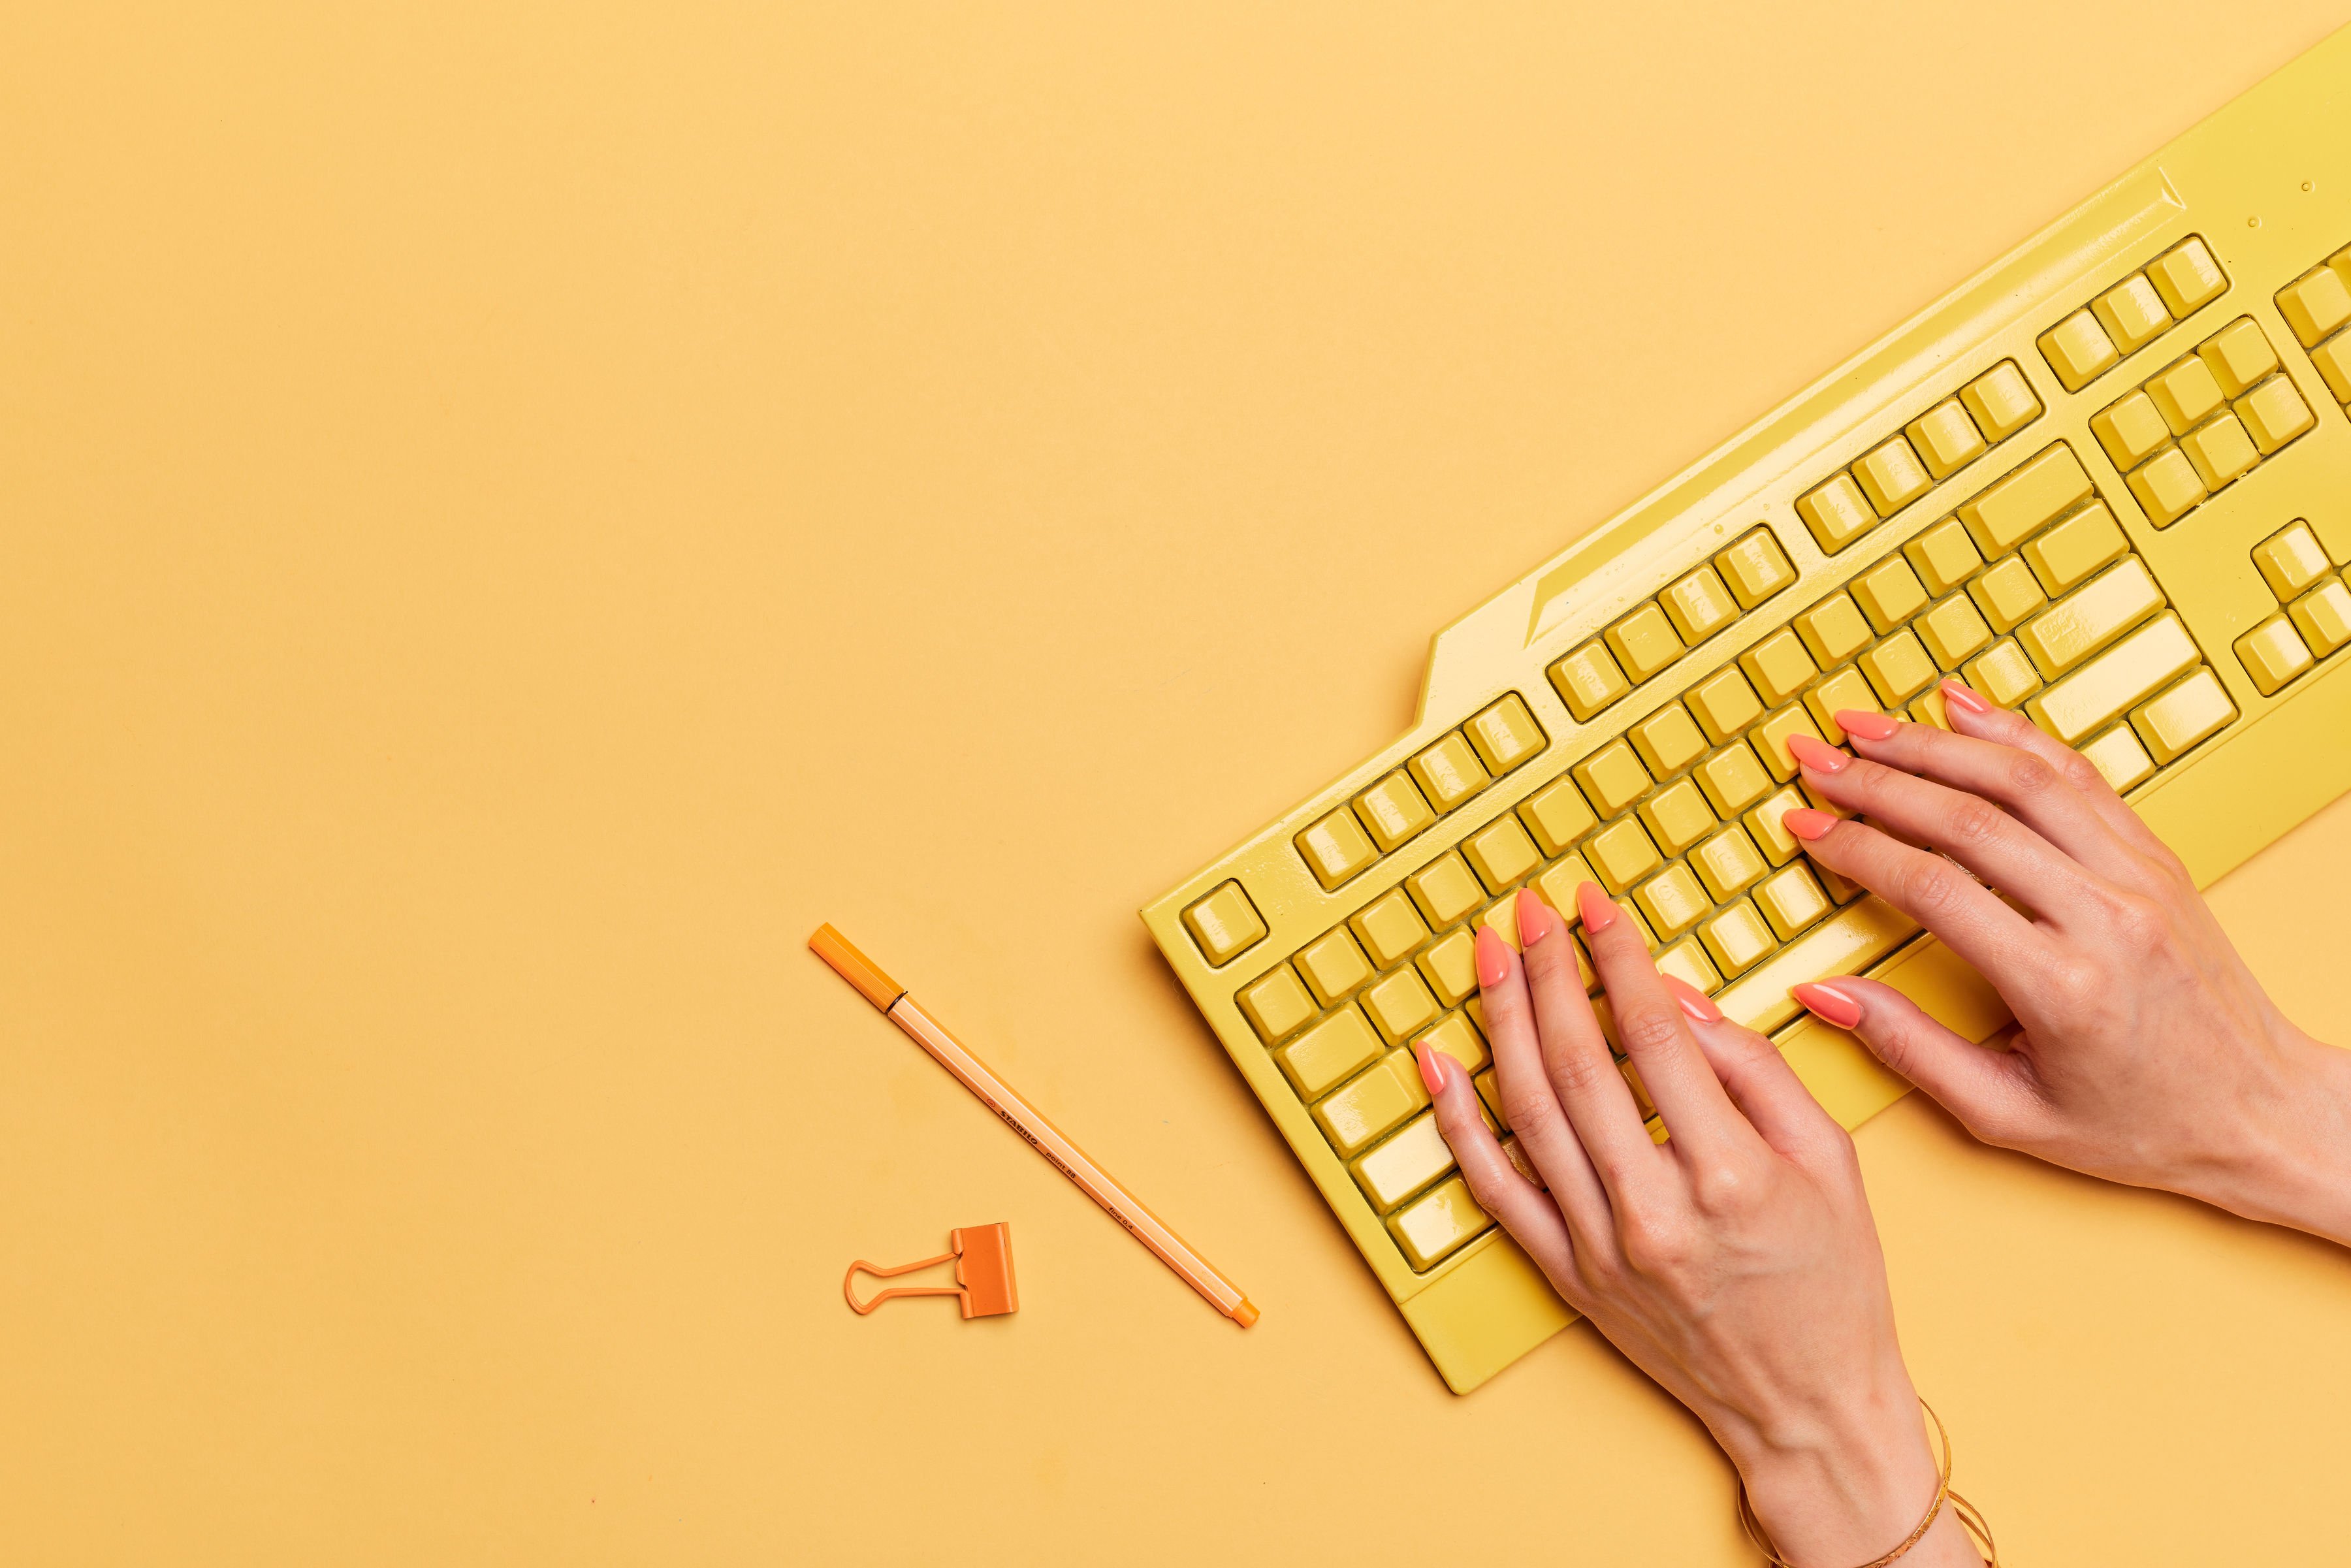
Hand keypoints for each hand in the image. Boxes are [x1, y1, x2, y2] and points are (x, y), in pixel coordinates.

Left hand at [1421, 884, 1979, 1566]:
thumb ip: (1754, 1069)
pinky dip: (1458, 1123)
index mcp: (1729, 1174)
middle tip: (1528, 910)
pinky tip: (1439, 1062)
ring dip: (1502, 1023)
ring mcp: (1601, 1248)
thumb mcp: (1832, 1159)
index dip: (1616, 957)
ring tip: (1489, 957)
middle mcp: (1654, 1211)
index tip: (1593, 904)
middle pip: (1578, 1062)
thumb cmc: (1834, 1282)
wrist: (1809, 1408)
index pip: (1653, 1034)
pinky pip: (1495, 1189)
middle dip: (1548, 972)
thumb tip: (1675, 997)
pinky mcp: (1568, 1276)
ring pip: (1528, 1112)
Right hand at [1778, 682, 2350, 1245]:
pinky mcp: (2157, 858)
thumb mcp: (2010, 1116)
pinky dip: (2014, 735)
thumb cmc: (2144, 1125)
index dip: (1856, 847)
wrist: (2264, 1111)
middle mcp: (2107, 916)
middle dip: (1876, 778)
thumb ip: (1910, 1050)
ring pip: (2022, 779)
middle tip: (1813, 756)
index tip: (1805, 826)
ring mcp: (2140, 877)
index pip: (1934, 888)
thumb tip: (1822, 995)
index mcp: (2062, 985)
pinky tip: (1962, 711)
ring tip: (1865, 725)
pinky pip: (2077, 775)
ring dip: (1933, 743)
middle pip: (1969, 817)